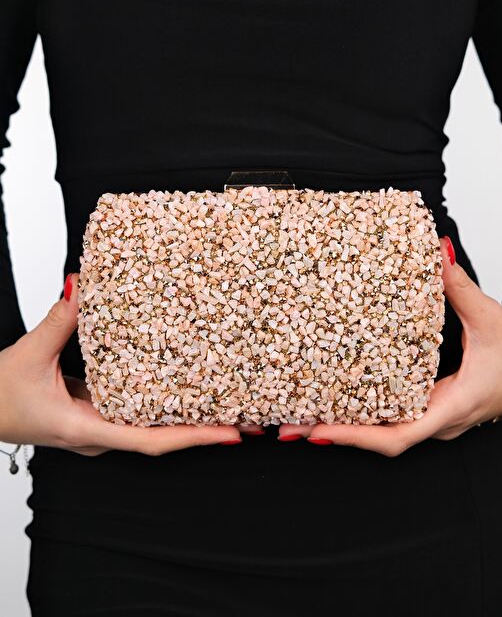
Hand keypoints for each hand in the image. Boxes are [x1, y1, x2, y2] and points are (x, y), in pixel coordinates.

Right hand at [0, 272, 251, 457]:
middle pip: (162, 436)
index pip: (151, 441)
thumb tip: (82, 288)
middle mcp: (100, 433)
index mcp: (85, 429)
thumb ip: (58, 322)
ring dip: (189, 417)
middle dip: (204, 428)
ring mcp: (100, 425)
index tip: (231, 432)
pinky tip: (184, 386)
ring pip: (152, 426)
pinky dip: (165, 402)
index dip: (195, 436)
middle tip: (245, 415)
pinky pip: (138, 411)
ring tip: (226, 400)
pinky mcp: (97, 413)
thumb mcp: (28, 355)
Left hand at [277, 236, 501, 455]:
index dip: (355, 436)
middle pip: (379, 438)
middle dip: (333, 433)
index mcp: (451, 407)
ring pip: (382, 432)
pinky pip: (389, 418)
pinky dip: (359, 415)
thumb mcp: (490, 320)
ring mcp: (432, 418)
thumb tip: (437, 254)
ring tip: (298, 417)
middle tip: (289, 426)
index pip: (397, 435)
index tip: (318, 430)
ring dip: (342, 426)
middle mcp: (437, 420)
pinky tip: (333, 402)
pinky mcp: (428, 409)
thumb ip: (460, 288)